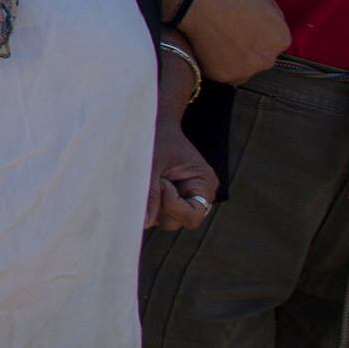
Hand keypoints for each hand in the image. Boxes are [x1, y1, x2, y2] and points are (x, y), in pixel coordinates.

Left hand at [147, 117, 218, 232]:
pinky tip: (150, 184)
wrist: (155, 124)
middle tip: (154, 178)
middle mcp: (201, 194)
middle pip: (178, 221)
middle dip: (160, 205)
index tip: (161, 182)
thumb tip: (144, 223)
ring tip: (152, 178)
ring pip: (166, 219)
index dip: (172, 206)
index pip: (192, 215)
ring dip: (153, 204)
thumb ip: (149, 193)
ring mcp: (188, 197)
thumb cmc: (156, 138)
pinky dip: (151, 202)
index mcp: (204, 183)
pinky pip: (160, 211)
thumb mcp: (151, 163)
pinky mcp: (175, 198)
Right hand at [178, 0, 290, 84]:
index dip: (259, 35)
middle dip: (249, 50)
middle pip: (260, 59)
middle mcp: (268, 59)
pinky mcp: (225, 77)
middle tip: (230, 35)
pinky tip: (207, 48)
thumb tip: (272, 26)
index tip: (245, 28)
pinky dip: (216, 65)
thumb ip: (275, 16)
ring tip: (217, 41)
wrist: (199, 1)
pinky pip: (223, 74)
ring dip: (234, 61)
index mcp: (281, 39)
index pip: (275, 44)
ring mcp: (246, 70)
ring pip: (242, 70)